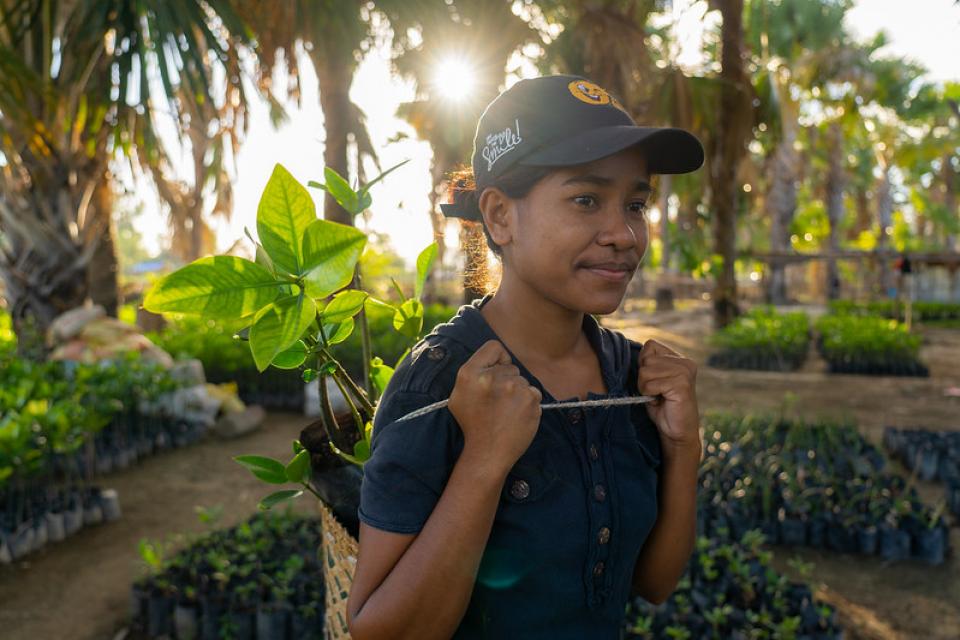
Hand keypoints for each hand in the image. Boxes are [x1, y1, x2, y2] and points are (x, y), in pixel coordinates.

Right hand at [448, 340, 542, 475]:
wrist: (488, 453)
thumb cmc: (473, 423)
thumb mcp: (459, 393)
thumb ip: (473, 370)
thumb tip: (493, 359)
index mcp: (470, 373)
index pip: (494, 347)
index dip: (496, 359)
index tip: (495, 373)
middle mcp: (493, 378)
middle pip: (510, 366)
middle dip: (506, 380)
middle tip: (496, 401)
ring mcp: (514, 389)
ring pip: (522, 381)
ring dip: (517, 393)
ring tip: (506, 411)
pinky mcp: (531, 400)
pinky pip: (533, 393)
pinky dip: (528, 403)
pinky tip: (516, 416)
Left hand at [636, 339, 700, 455]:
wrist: (677, 432)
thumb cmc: (663, 407)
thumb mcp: (653, 380)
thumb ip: (648, 364)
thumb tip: (637, 352)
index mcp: (679, 358)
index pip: (650, 345)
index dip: (644, 364)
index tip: (654, 380)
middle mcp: (685, 362)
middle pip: (646, 359)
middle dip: (644, 378)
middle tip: (657, 392)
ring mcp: (685, 372)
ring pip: (645, 371)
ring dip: (646, 387)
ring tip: (659, 396)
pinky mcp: (682, 385)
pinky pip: (651, 384)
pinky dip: (650, 395)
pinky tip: (662, 401)